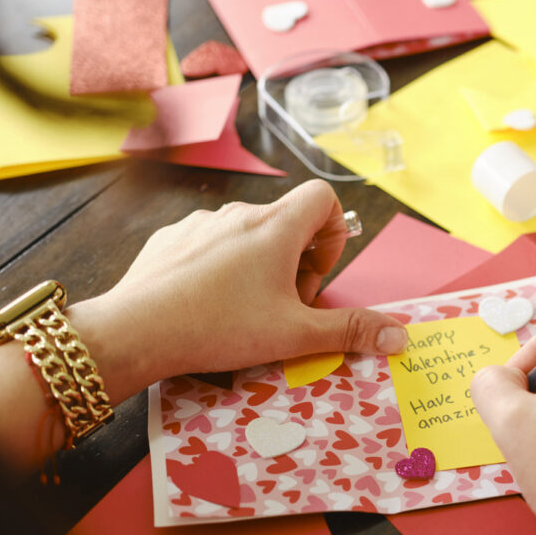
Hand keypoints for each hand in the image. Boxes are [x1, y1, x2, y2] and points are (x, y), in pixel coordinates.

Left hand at [71, 181, 405, 391]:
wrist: (136, 331)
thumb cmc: (220, 328)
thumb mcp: (295, 335)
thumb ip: (350, 331)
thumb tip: (399, 336)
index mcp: (276, 228)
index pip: (323, 198)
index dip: (331, 234)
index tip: (313, 276)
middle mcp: (239, 214)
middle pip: (285, 223)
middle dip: (293, 264)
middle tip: (282, 309)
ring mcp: (200, 224)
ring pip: (245, 235)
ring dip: (256, 267)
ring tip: (241, 313)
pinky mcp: (169, 239)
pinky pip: (207, 245)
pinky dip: (217, 270)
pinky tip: (203, 307)